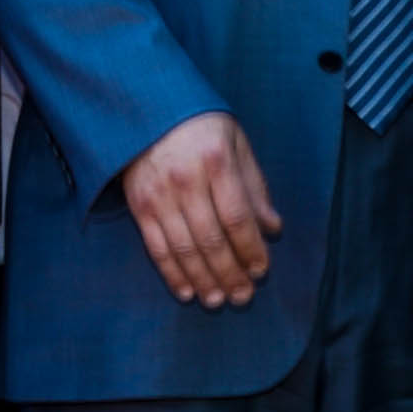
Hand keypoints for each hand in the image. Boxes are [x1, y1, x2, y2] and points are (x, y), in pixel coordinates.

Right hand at [119, 111, 282, 310]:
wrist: (147, 111)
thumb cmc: (202, 127)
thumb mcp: (237, 144)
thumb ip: (255, 187)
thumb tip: (274, 228)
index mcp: (217, 161)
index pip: (237, 216)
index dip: (251, 248)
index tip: (261, 270)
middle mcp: (187, 181)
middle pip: (211, 238)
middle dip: (229, 272)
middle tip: (243, 297)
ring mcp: (159, 195)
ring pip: (184, 248)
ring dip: (203, 279)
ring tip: (219, 301)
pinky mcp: (139, 206)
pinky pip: (156, 248)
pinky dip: (172, 274)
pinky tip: (186, 291)